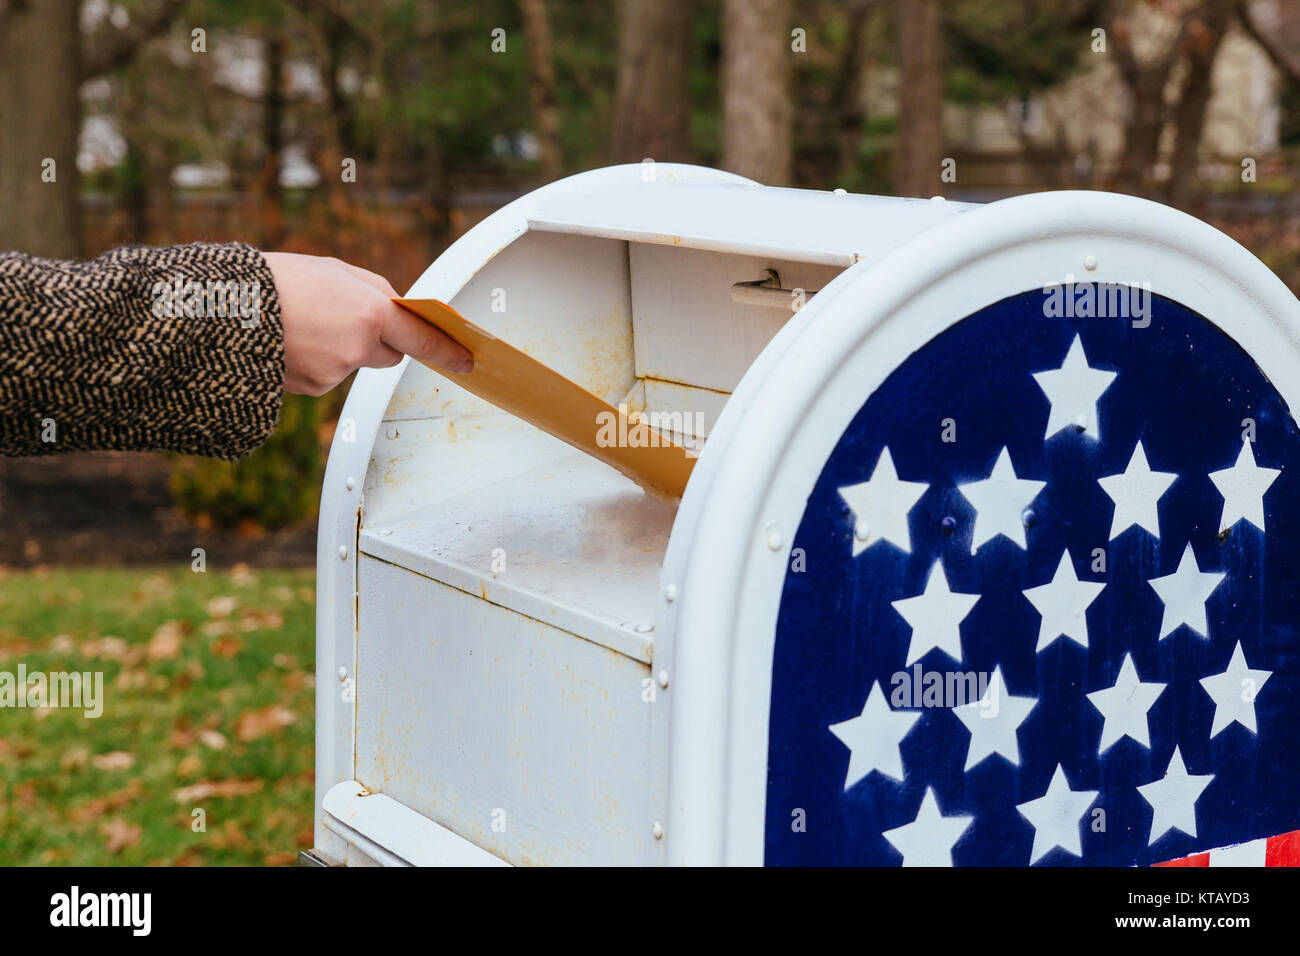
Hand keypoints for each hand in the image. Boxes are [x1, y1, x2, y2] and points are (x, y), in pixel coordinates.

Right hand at [263, 252, 472, 395]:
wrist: (222, 308)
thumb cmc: (278, 280)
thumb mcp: (335, 271)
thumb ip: (374, 291)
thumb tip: (399, 309)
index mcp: (370, 313)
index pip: (421, 338)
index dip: (446, 350)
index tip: (466, 360)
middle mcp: (358, 349)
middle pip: (390, 355)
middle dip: (380, 341)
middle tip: (349, 319)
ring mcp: (336, 373)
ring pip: (354, 363)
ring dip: (340, 348)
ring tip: (303, 322)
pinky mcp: (313, 389)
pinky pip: (327, 374)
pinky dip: (316, 360)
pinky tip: (290, 340)